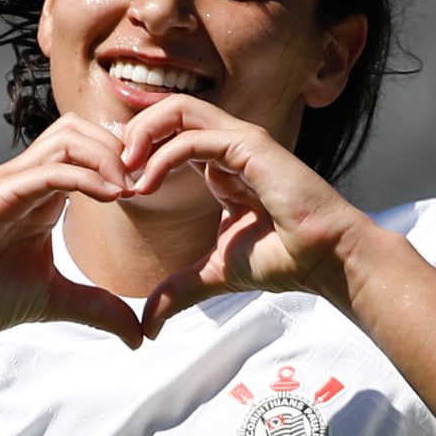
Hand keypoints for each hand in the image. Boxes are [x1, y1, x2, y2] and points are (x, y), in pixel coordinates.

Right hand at [0, 114, 146, 350]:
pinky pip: (50, 170)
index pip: (86, 147)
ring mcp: (10, 181)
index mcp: (40, 192)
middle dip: (118, 148)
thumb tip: (139, 337)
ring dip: (106, 156)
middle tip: (142, 185)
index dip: (122, 161)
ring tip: (129, 191)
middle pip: (79, 128)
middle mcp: (25, 177)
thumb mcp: (58, 301)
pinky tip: (110, 197)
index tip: (147, 195)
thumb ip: (99, 309)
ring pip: (67, 138)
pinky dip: (85, 176)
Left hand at [116, 97, 369, 336]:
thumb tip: (147, 326)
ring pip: (179, 109)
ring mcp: (242, 140)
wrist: (324, 260)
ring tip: (124, 173)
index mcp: (220, 163)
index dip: (137, 153)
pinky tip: (146, 186)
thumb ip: (177, 291)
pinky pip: (195, 138)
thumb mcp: (213, 274)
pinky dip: (163, 157)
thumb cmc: (282, 259)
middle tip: (111, 172)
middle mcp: (229, 144)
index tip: (116, 189)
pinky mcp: (251, 147)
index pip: (170, 132)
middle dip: (132, 134)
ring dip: (141, 136)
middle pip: (169, 109)